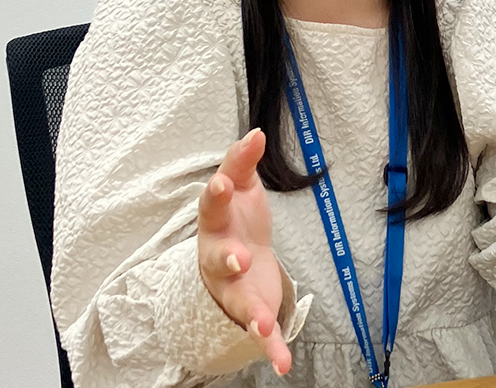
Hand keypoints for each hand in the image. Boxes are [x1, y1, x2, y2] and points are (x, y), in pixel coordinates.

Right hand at [197, 128, 290, 373]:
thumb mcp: (239, 186)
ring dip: (249, 312)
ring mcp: (231, 286)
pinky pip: (258, 331)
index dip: (215, 195)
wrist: (237, 261)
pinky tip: (283, 364)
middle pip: (217, 258)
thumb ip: (243, 161)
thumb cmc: (236, 217)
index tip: (220, 184)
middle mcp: (218, 256)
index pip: (212, 206)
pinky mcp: (249, 309)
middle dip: (226, 259)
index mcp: (216, 222)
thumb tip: (256, 131)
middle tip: (238, 259)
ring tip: (262, 323)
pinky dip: (271, 348)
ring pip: (237, 301)